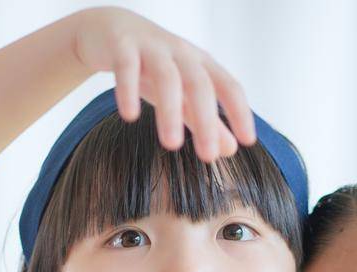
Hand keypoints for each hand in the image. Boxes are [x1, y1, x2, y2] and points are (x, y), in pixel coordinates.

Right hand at [69, 6, 255, 160]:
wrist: (108, 29)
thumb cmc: (150, 65)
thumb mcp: (179, 93)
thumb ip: (202, 120)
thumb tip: (230, 149)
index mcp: (200, 63)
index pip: (228, 86)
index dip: (240, 112)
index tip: (248, 142)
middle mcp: (180, 53)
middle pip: (200, 84)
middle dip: (206, 120)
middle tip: (208, 156)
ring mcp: (151, 47)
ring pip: (167, 77)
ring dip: (171, 111)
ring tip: (171, 145)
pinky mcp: (122, 46)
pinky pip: (127, 67)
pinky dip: (129, 91)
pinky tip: (130, 116)